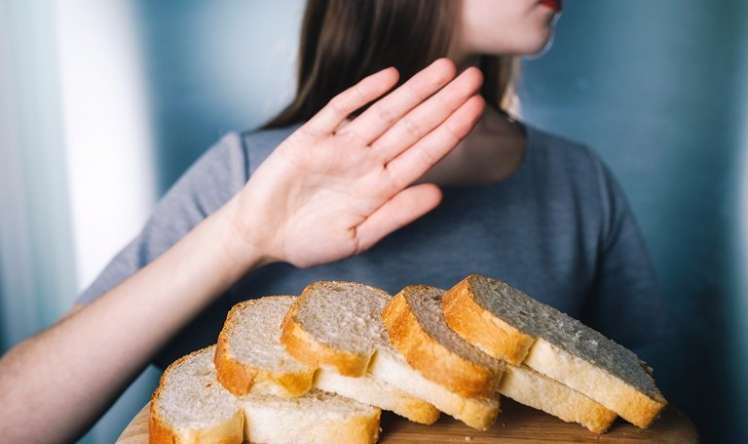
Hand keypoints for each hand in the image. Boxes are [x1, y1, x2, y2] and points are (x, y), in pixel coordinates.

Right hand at [226, 58, 484, 267]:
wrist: (260, 235)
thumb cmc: (308, 242)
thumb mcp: (357, 238)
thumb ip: (396, 215)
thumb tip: (439, 194)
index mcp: (381, 187)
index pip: (425, 153)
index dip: (452, 131)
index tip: (478, 110)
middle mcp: (367, 162)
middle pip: (413, 126)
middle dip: (444, 101)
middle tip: (475, 77)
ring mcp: (340, 147)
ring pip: (384, 112)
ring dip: (414, 91)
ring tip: (445, 68)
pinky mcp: (311, 137)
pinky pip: (340, 109)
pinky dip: (364, 92)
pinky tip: (390, 76)